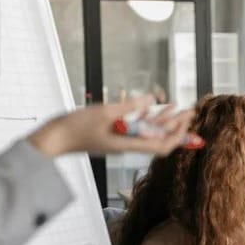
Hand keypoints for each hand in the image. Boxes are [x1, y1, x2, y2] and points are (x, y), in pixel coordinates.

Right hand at [28, 95, 195, 157]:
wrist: (53, 138)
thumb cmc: (75, 127)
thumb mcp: (104, 113)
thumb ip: (128, 106)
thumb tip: (150, 99)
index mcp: (128, 144)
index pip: (162, 145)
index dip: (178, 134)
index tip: (186, 120)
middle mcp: (127, 144)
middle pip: (159, 138)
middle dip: (176, 125)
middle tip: (190, 110)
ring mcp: (120, 140)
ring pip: (148, 132)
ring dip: (163, 120)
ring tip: (176, 105)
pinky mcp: (113, 135)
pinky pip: (134, 128)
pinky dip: (144, 117)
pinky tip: (150, 104)